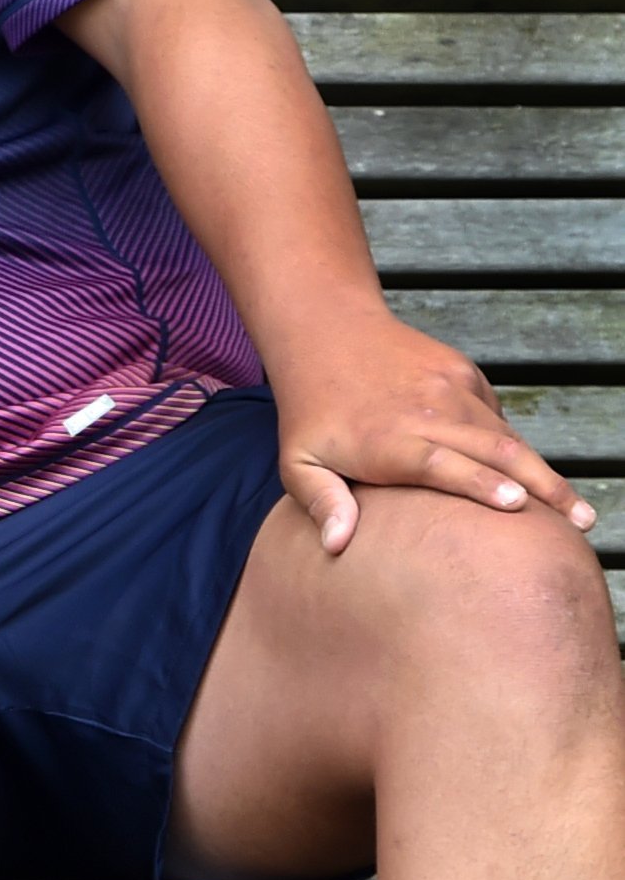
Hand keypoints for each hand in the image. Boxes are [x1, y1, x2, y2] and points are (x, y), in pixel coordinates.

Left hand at [273, 308, 594, 552]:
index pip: (443, 463)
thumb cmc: (311, 411)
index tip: (517, 505)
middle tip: (580, 523)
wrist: (328, 334)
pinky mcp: (463, 375)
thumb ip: (321, 501)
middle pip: (496, 452)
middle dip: (543, 488)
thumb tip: (337, 546)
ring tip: (575, 509)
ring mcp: (450, 389)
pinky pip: (495, 416)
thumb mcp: (298, 461)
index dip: (480, 484)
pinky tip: (533, 477)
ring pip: (506, 436)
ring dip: (543, 472)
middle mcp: (427, 412)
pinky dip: (515, 446)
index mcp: (389, 440)